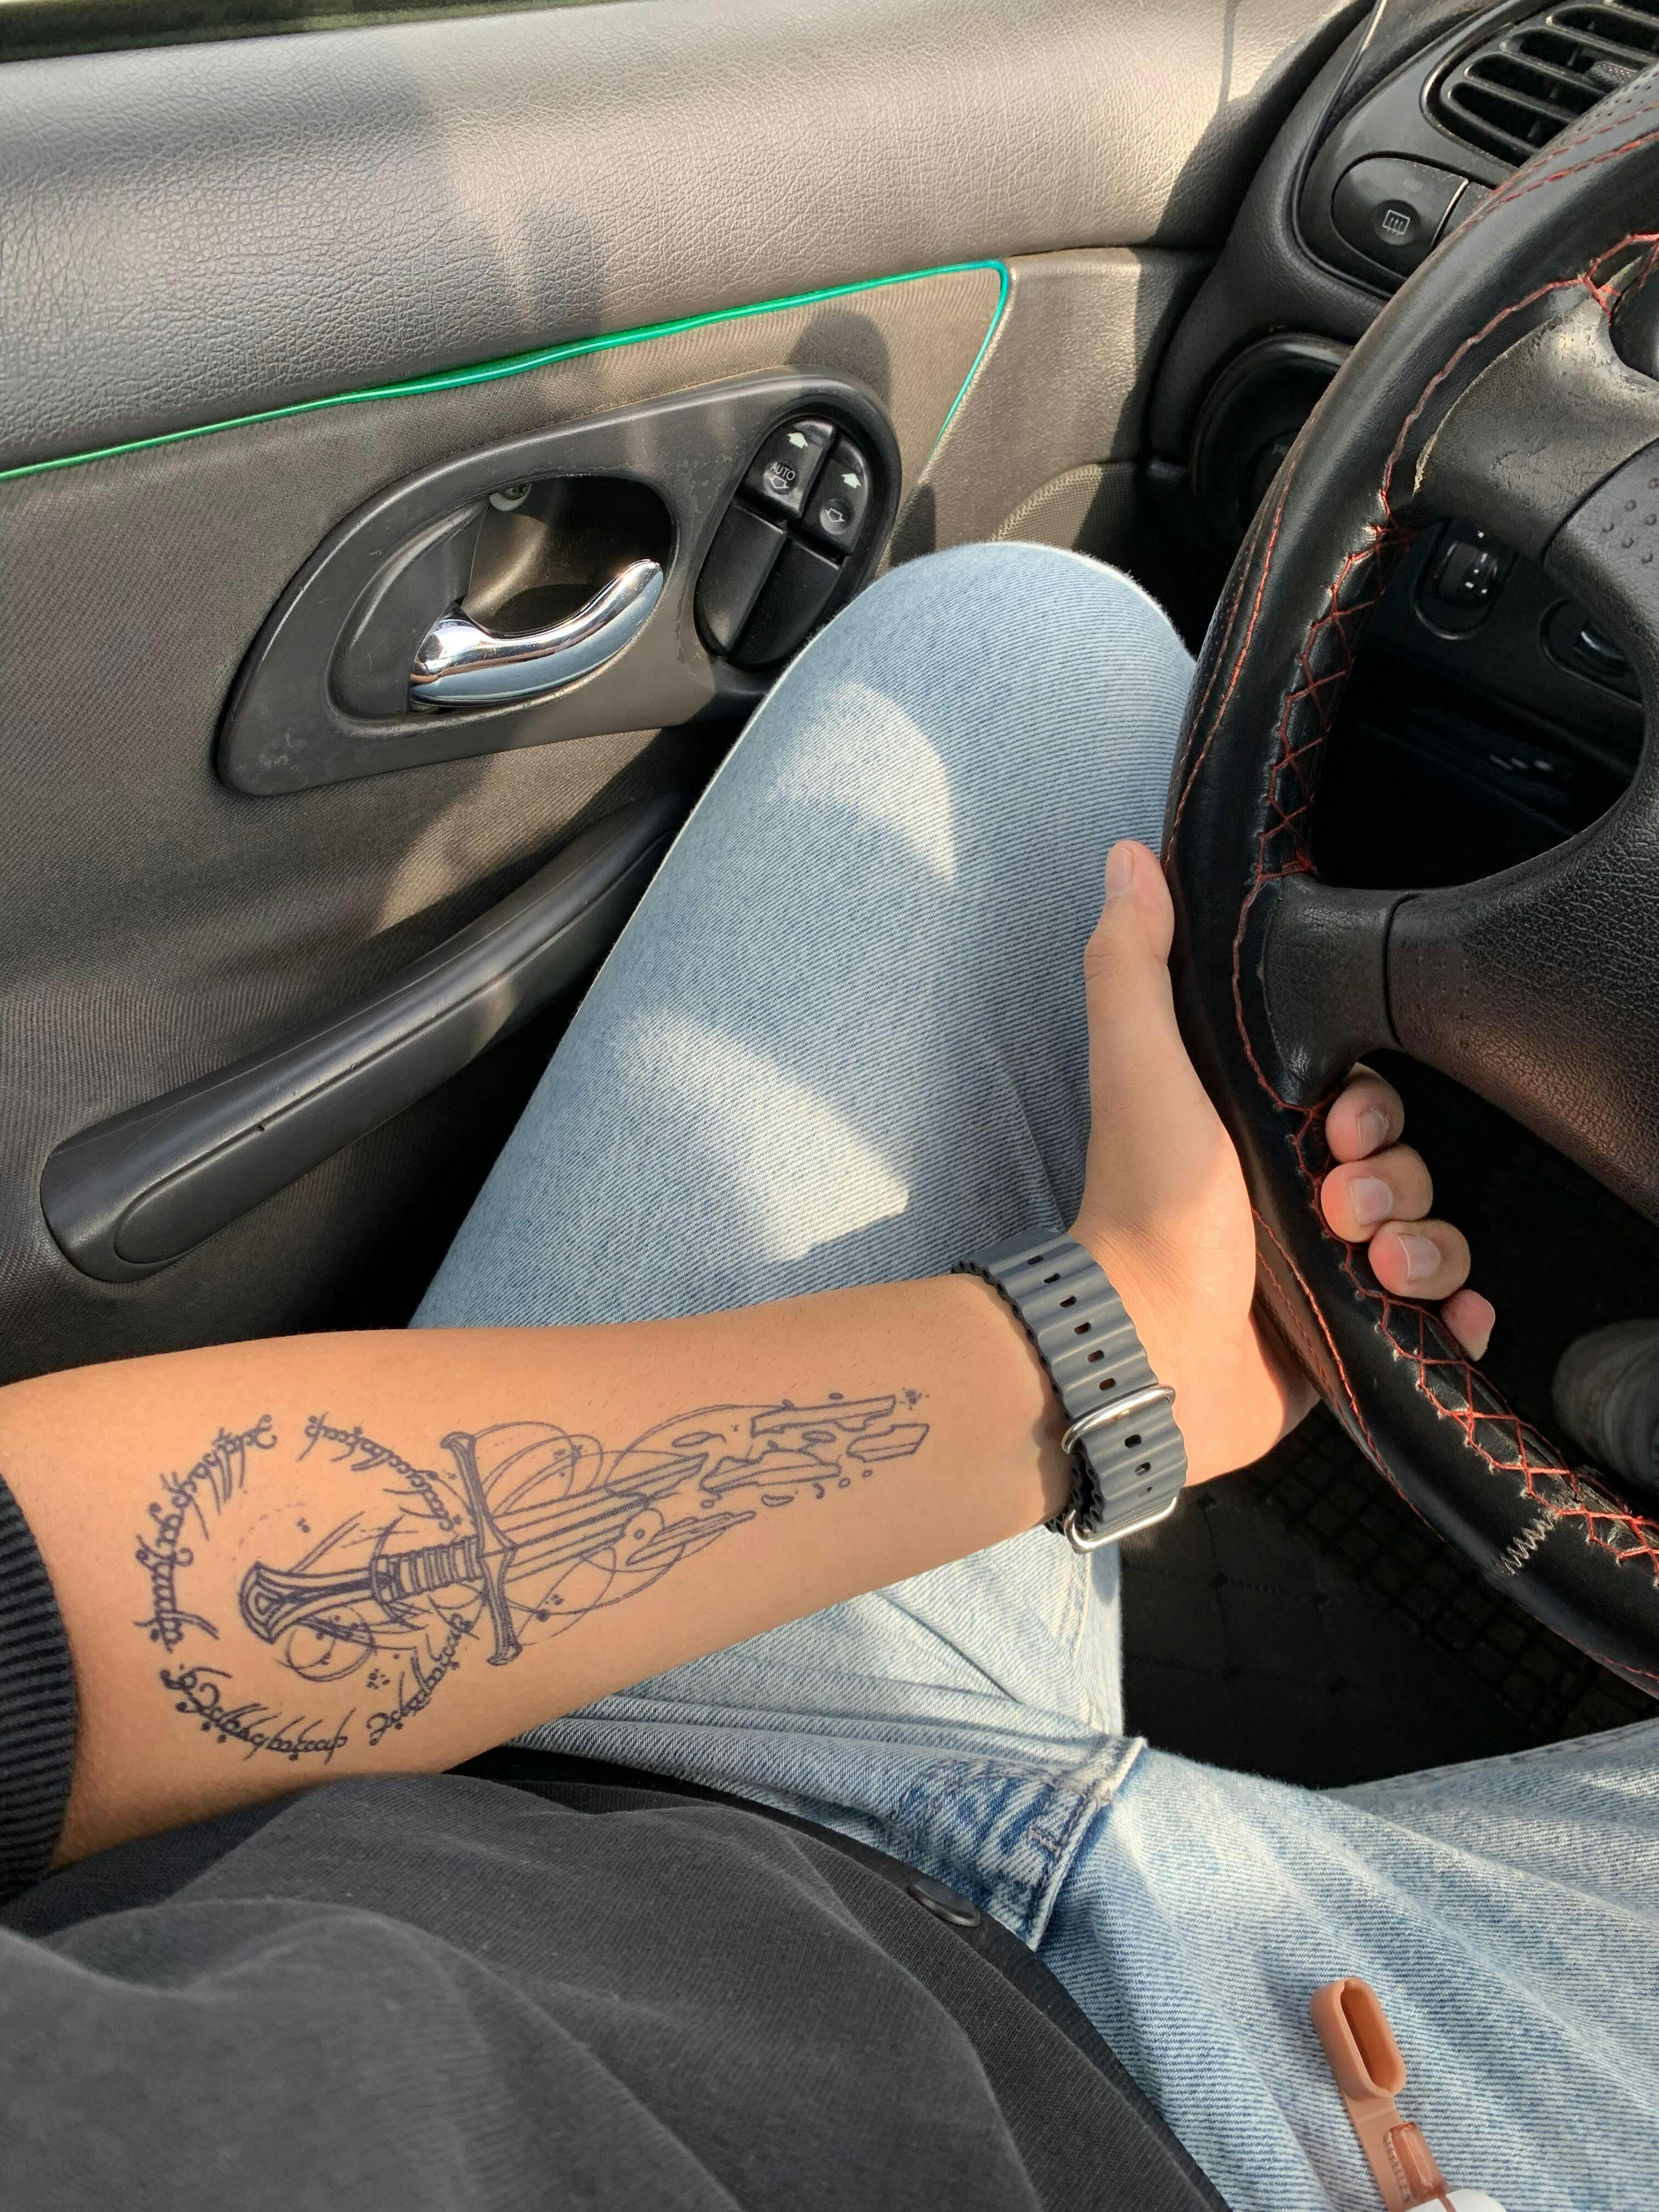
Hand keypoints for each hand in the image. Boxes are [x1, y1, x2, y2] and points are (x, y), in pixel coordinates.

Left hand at [1069, 840, 1493, 1484]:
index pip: (1360, 1098)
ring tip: (1376, 1265)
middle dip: (1395, 1179)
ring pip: (1428, 1236)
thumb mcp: (1139, 1066)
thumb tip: (1131, 858)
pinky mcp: (1346, 1337)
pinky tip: (1444, 1315)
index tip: (1336, 1126)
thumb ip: (1134, 964)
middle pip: (1403, 1164)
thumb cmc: (1147, 1206)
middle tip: (1343, 1203)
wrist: (1150, 1350)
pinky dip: (1454, 1311)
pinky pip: (1436, 1313)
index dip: (1367, 1106)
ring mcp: (1322, 1272)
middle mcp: (1289, 1197)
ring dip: (1426, 1246)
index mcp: (1253, 1132)